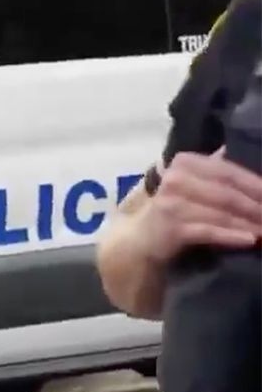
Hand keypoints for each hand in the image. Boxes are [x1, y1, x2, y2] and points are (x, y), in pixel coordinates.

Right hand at [139, 148, 261, 262]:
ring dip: (248, 223)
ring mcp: (172, 204)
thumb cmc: (172, 209)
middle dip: (255, 206)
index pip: (226, 171)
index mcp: (184, 163)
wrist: (140, 241)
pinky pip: (209, 231)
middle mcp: (176, 179)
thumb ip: (212, 169)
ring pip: (221, 213)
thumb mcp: (190, 183)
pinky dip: (231, 236)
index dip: (255, 184)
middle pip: (226, 193)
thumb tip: (229, 150)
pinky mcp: (171, 228)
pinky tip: (249, 240)